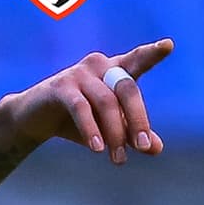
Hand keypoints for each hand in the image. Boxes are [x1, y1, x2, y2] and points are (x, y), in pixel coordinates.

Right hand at [2, 38, 173, 164]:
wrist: (35, 120)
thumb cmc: (78, 121)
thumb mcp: (109, 129)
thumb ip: (132, 135)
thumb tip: (157, 148)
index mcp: (116, 70)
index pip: (138, 60)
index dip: (152, 53)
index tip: (169, 45)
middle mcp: (100, 65)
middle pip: (128, 90)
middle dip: (138, 120)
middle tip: (142, 147)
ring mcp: (79, 73)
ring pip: (107, 103)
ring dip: (115, 134)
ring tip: (118, 159)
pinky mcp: (60, 86)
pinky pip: (81, 108)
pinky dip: (91, 129)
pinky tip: (97, 148)